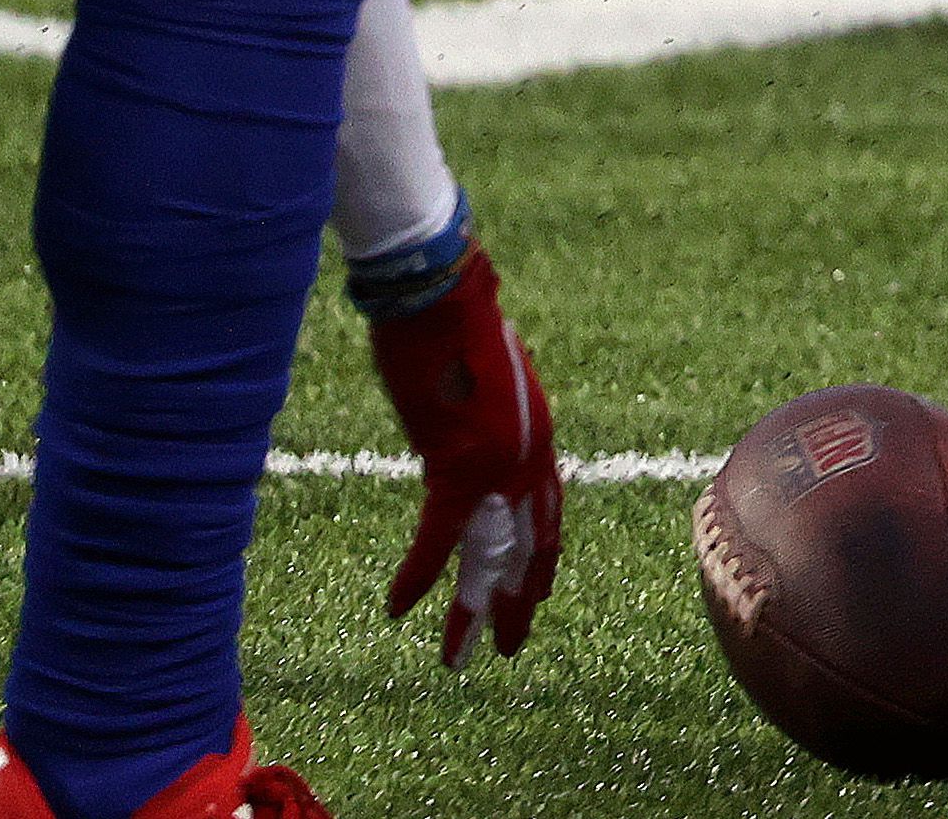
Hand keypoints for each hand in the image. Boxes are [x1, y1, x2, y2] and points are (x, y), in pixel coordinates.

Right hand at [368, 243, 563, 663]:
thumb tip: (464, 424)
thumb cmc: (453, 317)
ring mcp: (497, 465)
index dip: (541, 560)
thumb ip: (483, 410)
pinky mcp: (457, 465)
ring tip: (458, 658)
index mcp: (537, 434)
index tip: (535, 594)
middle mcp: (528, 456)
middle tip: (508, 648)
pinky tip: (398, 609)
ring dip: (472, 611)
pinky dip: (418, 576)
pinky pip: (439, 538)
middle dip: (517, 602)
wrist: (441, 289)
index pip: (549, 514)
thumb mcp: (482, 373)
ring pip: (489, 557)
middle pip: (529, 547)